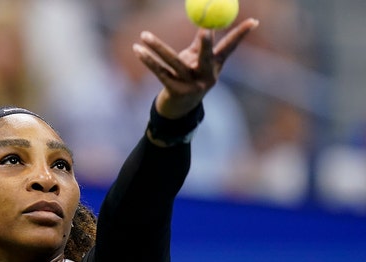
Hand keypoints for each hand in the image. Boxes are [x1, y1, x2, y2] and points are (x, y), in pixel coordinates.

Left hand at [133, 18, 258, 118]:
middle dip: (206, 43)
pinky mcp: (174, 91)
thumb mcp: (199, 62)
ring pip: (174, 62)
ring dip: (157, 47)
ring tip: (144, 35)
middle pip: (206, 56)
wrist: (179, 109)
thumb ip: (201, 44)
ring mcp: (191, 85)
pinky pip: (159, 71)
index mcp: (215, 66)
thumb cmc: (190, 78)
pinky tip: (137, 49)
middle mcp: (206, 76)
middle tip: (203, 30)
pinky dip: (147, 59)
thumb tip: (208, 22)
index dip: (241, 34)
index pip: (230, 47)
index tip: (254, 21)